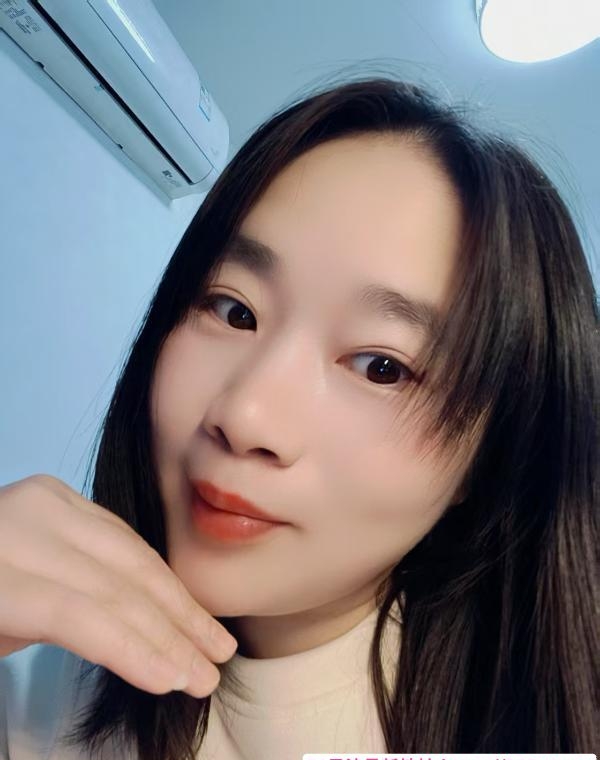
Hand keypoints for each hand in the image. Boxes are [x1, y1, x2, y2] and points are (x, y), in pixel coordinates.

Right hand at [0, 474, 236, 697]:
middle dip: (182, 617)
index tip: (210, 631)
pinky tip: (166, 676)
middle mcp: (41, 507)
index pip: (131, 550)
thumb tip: (138, 624)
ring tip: (200, 677)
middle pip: (132, 566)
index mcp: (54, 501)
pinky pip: (81, 618)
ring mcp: (20, 537)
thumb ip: (79, 586)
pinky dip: (131, 650)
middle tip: (219, 657)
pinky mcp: (3, 582)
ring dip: (168, 642)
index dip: (177, 594)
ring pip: (117, 593)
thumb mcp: (27, 578)